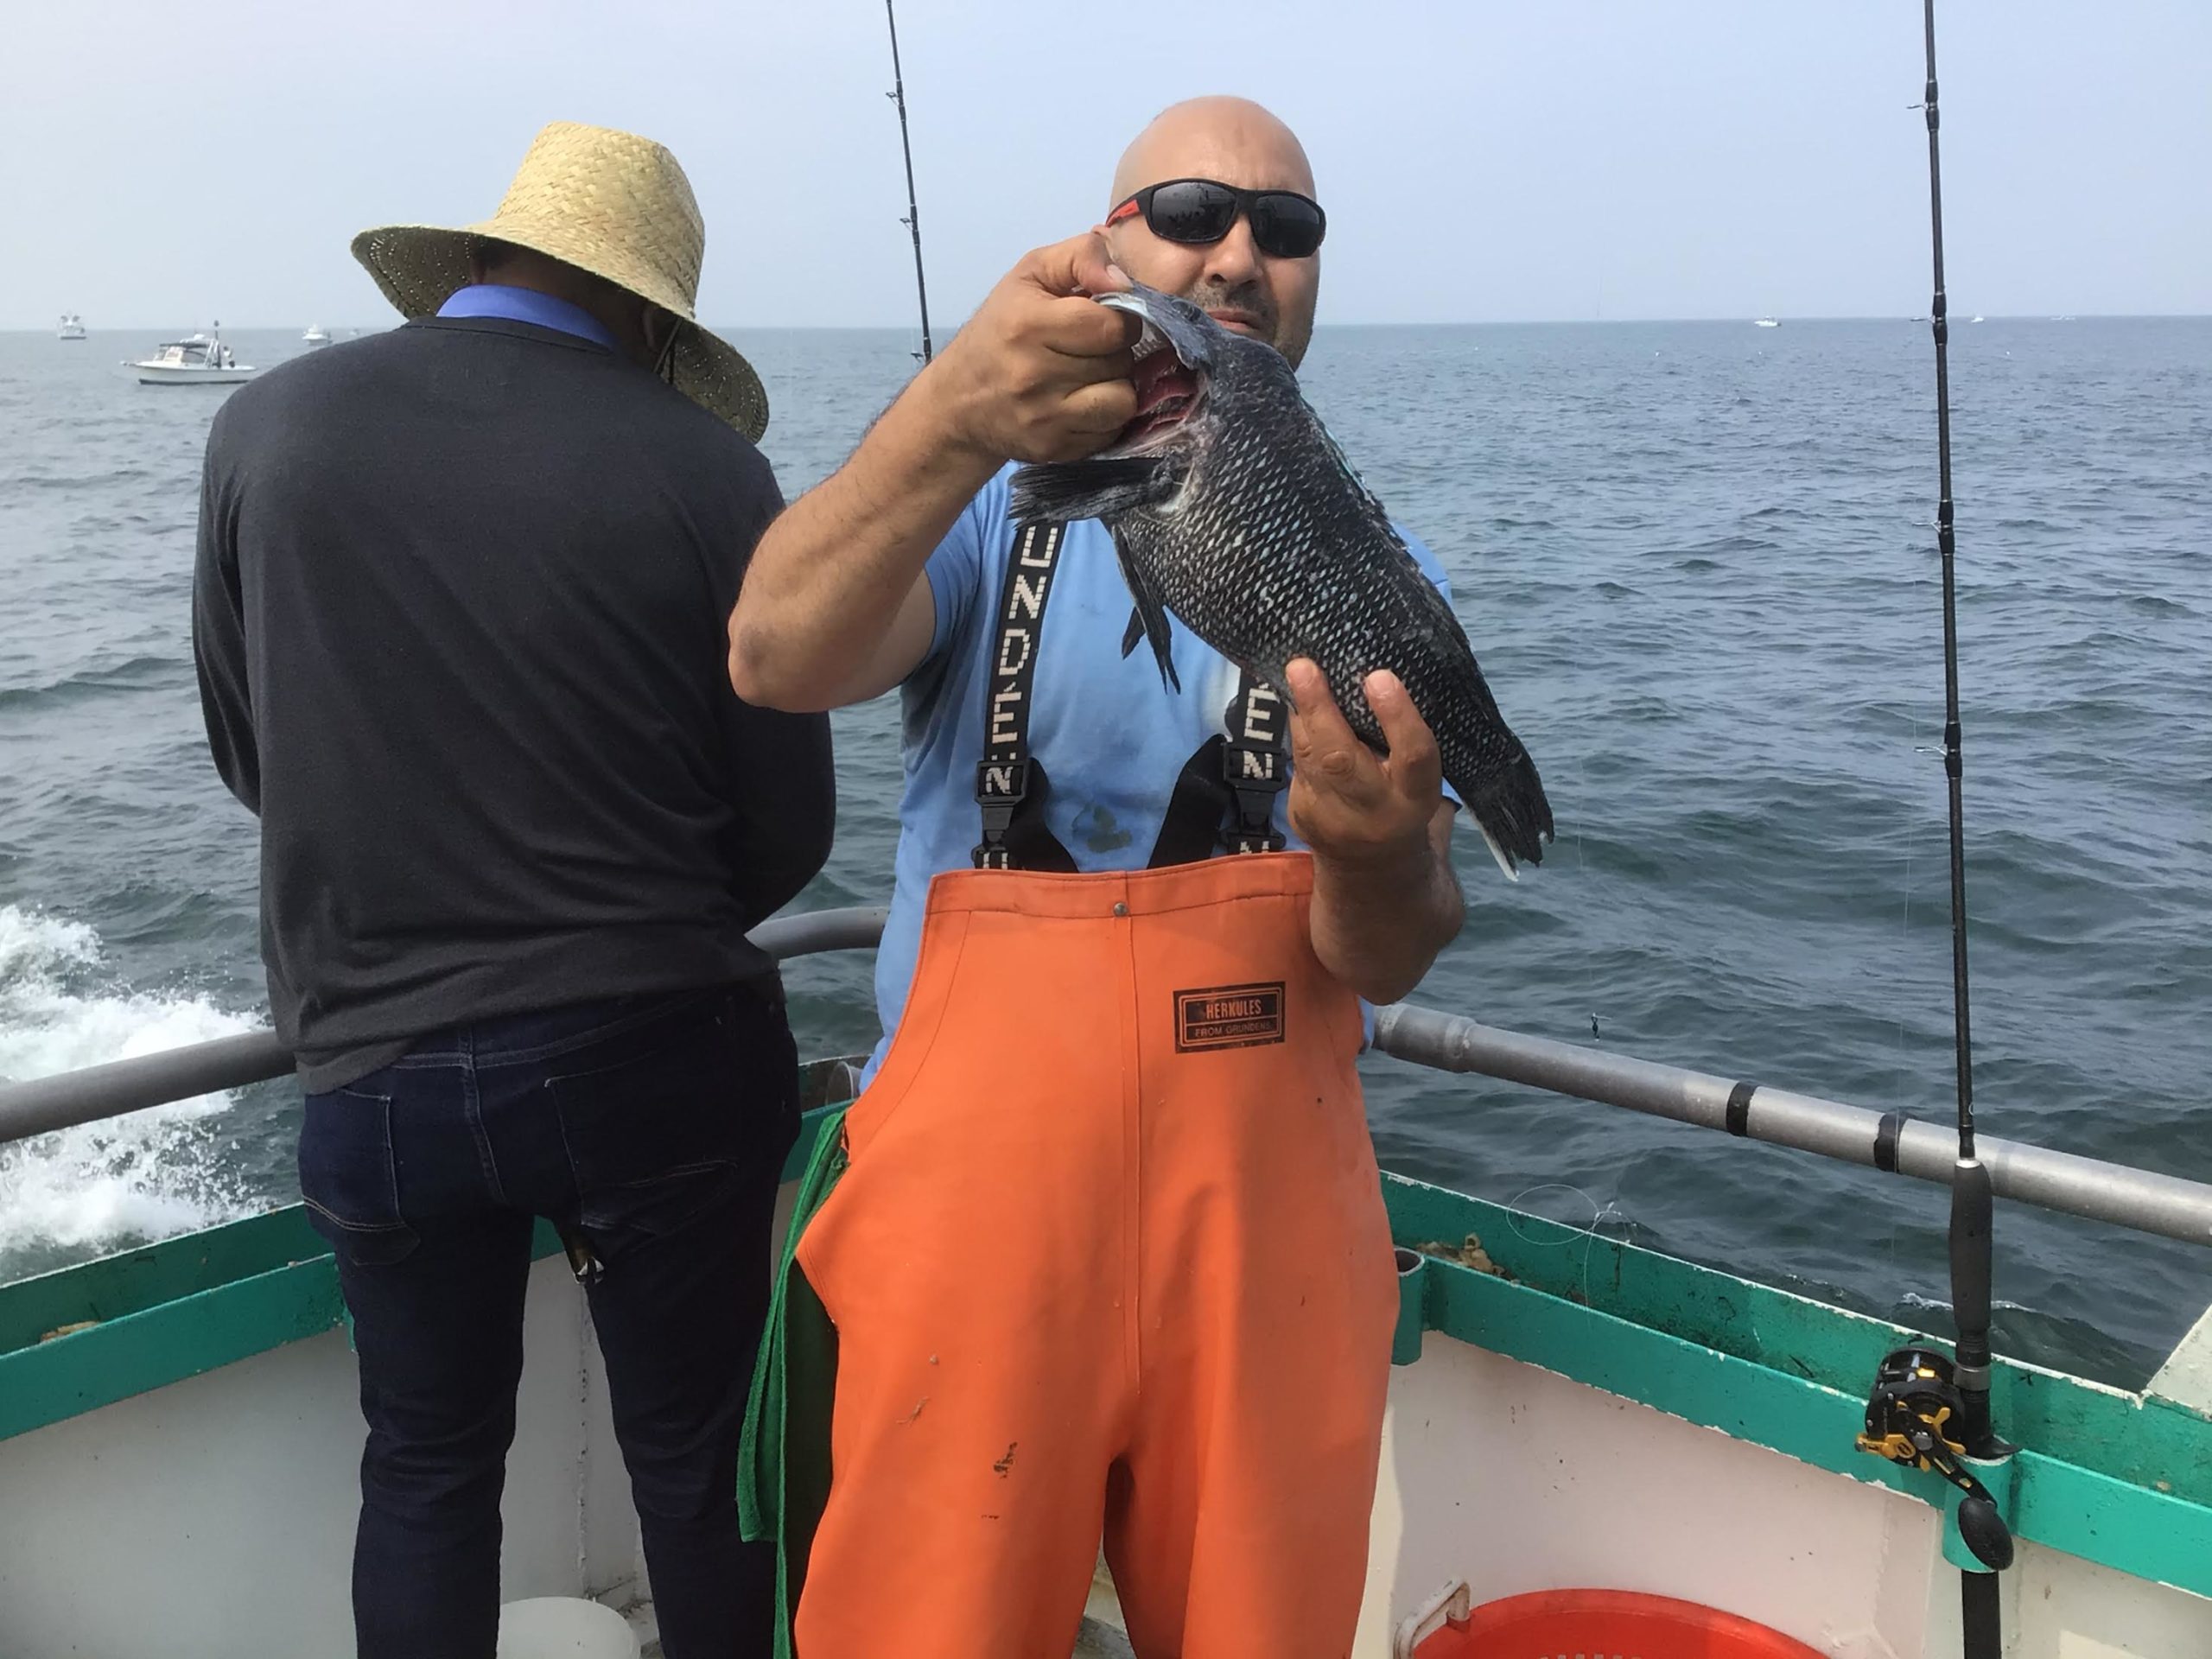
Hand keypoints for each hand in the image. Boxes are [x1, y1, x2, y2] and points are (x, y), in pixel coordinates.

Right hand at [924, 233, 1140, 465]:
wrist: (958, 401)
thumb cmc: (1000, 329)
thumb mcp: (1031, 274)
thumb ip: (1081, 255)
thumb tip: (1124, 281)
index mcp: (1029, 325)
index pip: (1111, 326)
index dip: (1120, 320)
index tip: (1104, 320)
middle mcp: (1034, 375)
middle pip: (1120, 363)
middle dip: (1115, 352)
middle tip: (1090, 350)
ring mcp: (1044, 418)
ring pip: (1123, 402)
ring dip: (1116, 387)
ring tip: (1092, 377)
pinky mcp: (1053, 449)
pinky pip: (1110, 432)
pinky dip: (1105, 417)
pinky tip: (1082, 403)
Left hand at [1284, 660, 1443, 869]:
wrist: (1373, 869)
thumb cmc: (1402, 801)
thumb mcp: (1415, 779)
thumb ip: (1400, 740)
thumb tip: (1367, 674)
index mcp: (1415, 798)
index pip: (1412, 756)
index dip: (1397, 716)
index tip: (1379, 676)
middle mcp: (1373, 812)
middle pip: (1341, 760)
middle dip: (1320, 710)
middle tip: (1303, 667)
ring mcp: (1331, 818)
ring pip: (1309, 758)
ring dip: (1302, 712)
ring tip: (1298, 672)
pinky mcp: (1302, 816)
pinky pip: (1297, 763)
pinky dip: (1299, 731)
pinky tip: (1298, 705)